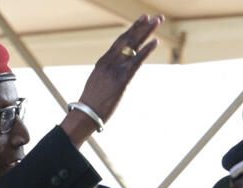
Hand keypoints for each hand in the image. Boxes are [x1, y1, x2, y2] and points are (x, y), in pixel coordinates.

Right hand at [60, 15, 163, 143]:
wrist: (85, 114)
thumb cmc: (92, 103)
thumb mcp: (98, 84)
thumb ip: (108, 76)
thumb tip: (117, 77)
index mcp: (102, 62)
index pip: (120, 42)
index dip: (132, 30)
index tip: (142, 20)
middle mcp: (108, 62)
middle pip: (128, 39)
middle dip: (142, 26)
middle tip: (155, 17)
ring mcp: (115, 70)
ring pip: (133, 46)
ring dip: (147, 32)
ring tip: (158, 21)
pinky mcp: (121, 80)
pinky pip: (136, 61)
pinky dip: (146, 50)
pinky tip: (155, 41)